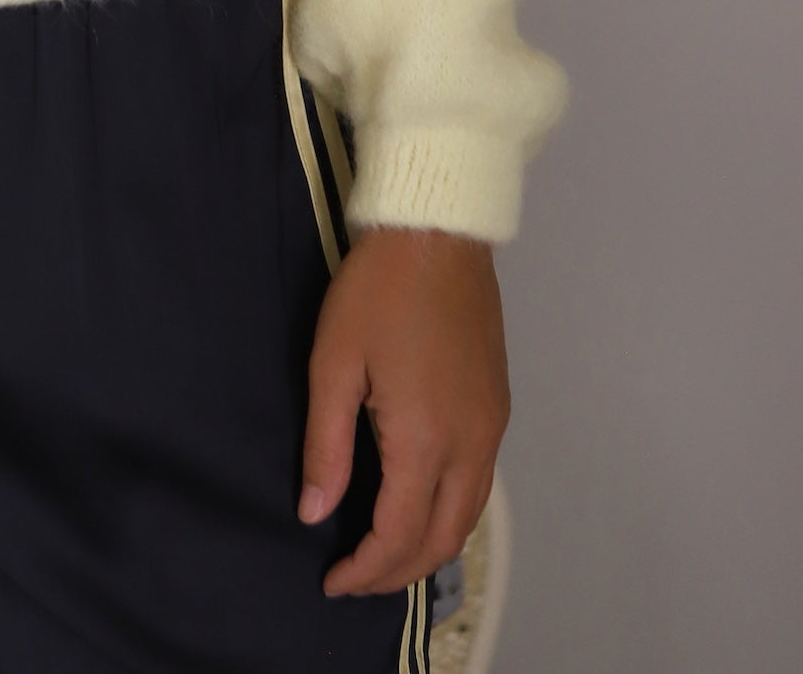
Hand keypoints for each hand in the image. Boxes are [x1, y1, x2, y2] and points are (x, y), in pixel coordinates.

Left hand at [297, 224, 508, 597]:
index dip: (365, 570)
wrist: (437, 233)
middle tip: (355, 577)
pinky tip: (418, 503)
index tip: (332, 580)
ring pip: (468, 517)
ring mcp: (492, 427)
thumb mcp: (333, 363)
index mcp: (426, 440)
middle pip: (443, 540)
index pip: (398, 535)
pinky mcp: (498, 407)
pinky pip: (479, 484)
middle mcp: (471, 445)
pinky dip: (449, 512)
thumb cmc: (377, 291)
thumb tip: (315, 512)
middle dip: (398, 572)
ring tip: (383, 552)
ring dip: (428, 546)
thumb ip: (325, 446)